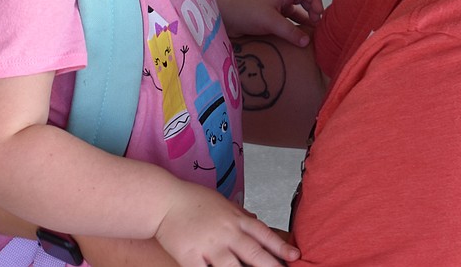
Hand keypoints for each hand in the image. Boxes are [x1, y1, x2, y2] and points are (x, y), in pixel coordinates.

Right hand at [155, 180, 299, 265]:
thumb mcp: (222, 203)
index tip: (295, 256)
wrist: (165, 201)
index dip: (280, 246)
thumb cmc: (194, 201)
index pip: (263, 233)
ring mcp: (209, 245)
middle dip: (271, 266)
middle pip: (253, 252)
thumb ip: (239, 214)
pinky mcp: (190, 257)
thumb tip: (257, 220)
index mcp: (235, 218)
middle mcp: (226, 232)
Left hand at [212, 0, 322, 46]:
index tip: (317, 15)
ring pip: (292, 13)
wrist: (223, 14)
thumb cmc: (246, 11)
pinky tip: (293, 40)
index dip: (315, 0)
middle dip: (311, 11)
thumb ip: (289, 31)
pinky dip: (290, 29)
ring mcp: (272, 8)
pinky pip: (283, 22)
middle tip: (316, 26)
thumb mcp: (270, 21)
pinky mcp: (265, 19)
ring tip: (308, 36)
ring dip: (301, 22)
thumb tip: (306, 42)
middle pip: (302, 0)